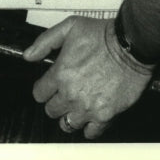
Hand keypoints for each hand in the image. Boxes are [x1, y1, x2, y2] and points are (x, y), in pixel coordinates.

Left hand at [23, 16, 153, 138]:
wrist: (131, 46)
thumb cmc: (102, 34)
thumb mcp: (70, 27)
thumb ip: (45, 42)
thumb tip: (28, 56)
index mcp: (61, 74)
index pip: (39, 93)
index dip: (44, 88)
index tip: (50, 85)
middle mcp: (71, 94)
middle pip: (51, 111)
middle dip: (55, 102)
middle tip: (64, 94)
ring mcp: (88, 107)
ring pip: (67, 124)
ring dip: (69, 116)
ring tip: (76, 106)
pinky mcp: (105, 115)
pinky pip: (91, 133)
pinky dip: (89, 127)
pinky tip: (90, 118)